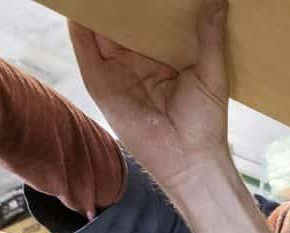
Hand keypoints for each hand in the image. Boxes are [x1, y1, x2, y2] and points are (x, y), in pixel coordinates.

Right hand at [68, 0, 231, 194]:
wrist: (189, 159)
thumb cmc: (205, 123)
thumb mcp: (212, 73)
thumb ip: (210, 35)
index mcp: (163, 54)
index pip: (149, 20)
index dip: (146, 2)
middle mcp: (137, 59)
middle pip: (122, 20)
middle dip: (120, 1)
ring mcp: (116, 69)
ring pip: (100, 29)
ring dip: (96, 8)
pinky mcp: (100, 82)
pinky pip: (84, 49)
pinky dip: (78, 26)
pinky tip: (78, 8)